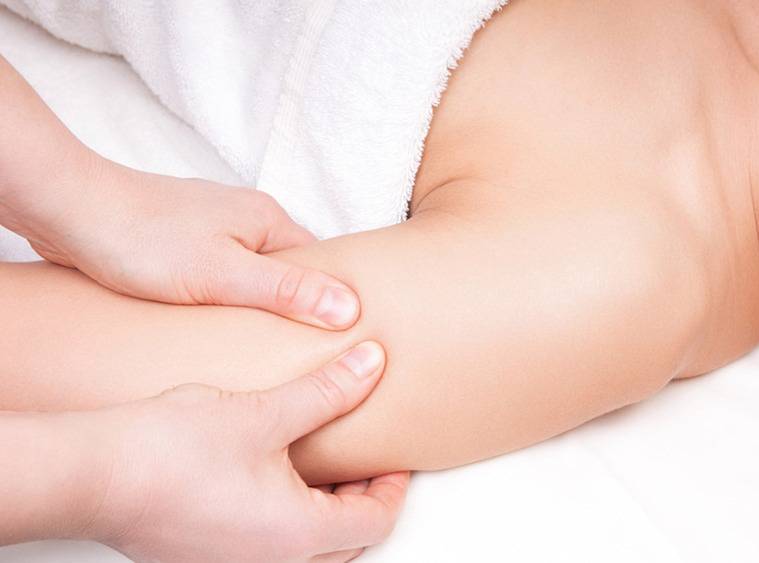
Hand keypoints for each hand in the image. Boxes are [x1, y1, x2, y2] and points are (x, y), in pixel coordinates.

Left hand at [12, 158, 358, 328]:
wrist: (70, 209)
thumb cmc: (144, 239)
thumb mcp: (224, 274)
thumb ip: (287, 291)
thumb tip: (350, 308)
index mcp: (269, 220)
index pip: (321, 266)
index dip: (332, 304)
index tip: (338, 342)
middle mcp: (246, 219)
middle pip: (288, 272)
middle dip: (293, 310)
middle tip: (295, 355)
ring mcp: (213, 228)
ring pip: (252, 276)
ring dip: (254, 306)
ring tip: (255, 347)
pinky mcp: (183, 242)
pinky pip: (220, 276)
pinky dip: (223, 300)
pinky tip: (213, 325)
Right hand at [76, 341, 406, 561]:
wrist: (92, 475)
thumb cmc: (171, 452)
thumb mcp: (265, 413)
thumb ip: (328, 391)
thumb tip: (372, 365)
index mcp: (299, 537)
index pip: (376, 520)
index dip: (393, 486)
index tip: (394, 458)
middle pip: (348, 542)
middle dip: (363, 501)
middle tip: (363, 460)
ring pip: (310, 551)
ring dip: (326, 513)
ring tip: (322, 464)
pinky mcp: (208, 560)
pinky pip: (271, 550)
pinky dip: (289, 522)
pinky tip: (274, 479)